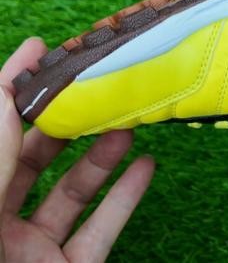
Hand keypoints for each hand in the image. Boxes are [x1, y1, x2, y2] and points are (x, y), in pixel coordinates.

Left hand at [0, 38, 154, 262]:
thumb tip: (7, 91)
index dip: (13, 89)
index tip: (40, 51)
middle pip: (35, 159)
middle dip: (67, 122)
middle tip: (96, 89)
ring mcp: (34, 249)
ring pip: (73, 193)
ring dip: (103, 155)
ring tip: (127, 124)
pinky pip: (102, 230)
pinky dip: (126, 198)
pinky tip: (146, 167)